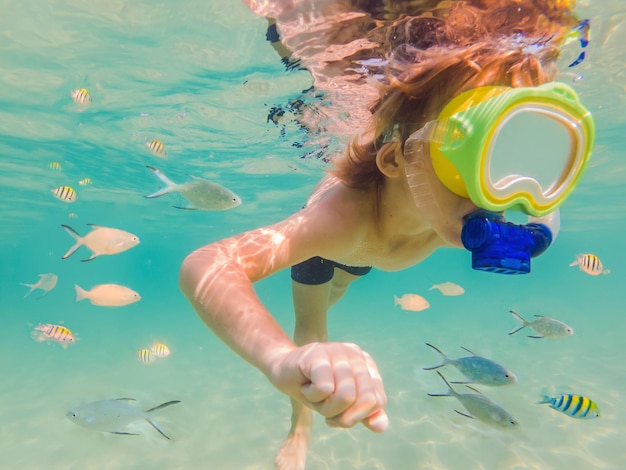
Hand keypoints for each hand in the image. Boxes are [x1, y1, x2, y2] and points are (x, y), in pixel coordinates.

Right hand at [268, 342, 387, 431]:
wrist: (281, 371)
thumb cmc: (313, 388)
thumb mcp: (341, 406)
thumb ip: (364, 415)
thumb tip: (381, 426)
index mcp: (366, 364)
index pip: (378, 400)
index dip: (358, 416)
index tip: (339, 413)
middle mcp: (355, 354)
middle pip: (366, 400)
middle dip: (344, 415)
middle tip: (325, 409)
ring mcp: (337, 351)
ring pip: (346, 396)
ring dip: (326, 407)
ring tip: (315, 395)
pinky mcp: (318, 354)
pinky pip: (325, 389)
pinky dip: (313, 396)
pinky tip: (305, 386)